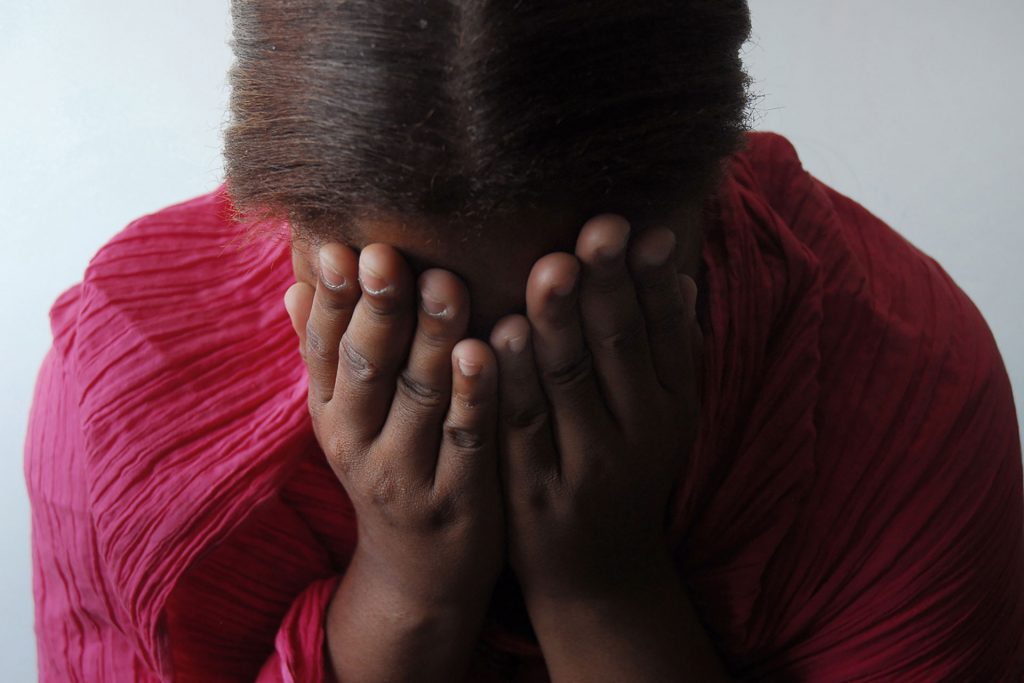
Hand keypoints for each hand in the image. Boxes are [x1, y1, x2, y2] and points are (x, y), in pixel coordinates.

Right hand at [283, 242, 503, 679]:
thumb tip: (292, 283)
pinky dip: (475, 398)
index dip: (332, 297)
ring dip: (431, 339)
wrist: (416, 576)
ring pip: (419, 398)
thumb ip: (327, 352)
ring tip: (446, 283)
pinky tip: (488, 353)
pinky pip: (466, 443)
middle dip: (377, 308)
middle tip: (387, 253)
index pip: (324, 346)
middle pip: (367, 366)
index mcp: (332, 412)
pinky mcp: (457, 502)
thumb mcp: (346, 419)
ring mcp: (407, 475)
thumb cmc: (389, 470)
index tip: (338, 244)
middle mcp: (358, 442)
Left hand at [489, 214, 701, 603]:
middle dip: (605, 284)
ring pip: (567, 384)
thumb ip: (671, 349)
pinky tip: (494, 337)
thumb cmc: (630, 473)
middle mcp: (639, 436)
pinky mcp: (533, 495)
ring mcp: (585, 468)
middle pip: (617, 348)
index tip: (640, 227)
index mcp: (673, 407)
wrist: (600, 574)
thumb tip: (680, 273)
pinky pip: (519, 429)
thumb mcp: (664, 418)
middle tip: (595, 229)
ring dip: (558, 324)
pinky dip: (508, 381)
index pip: (666, 333)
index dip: (651, 280)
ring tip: (550, 270)